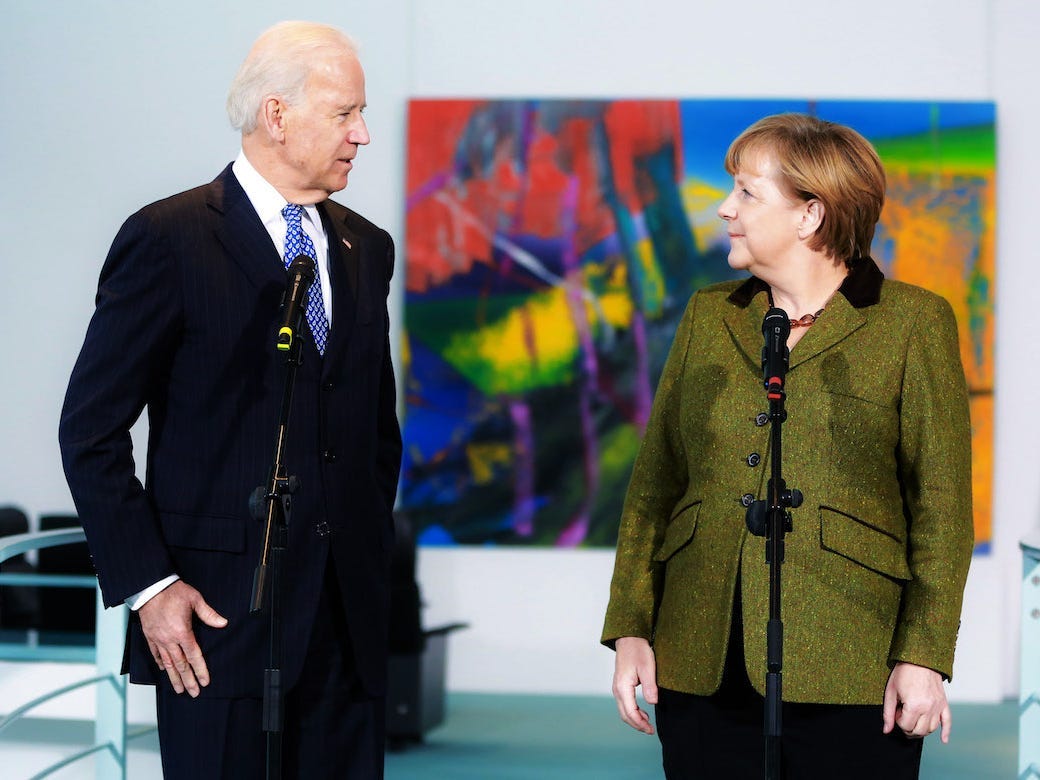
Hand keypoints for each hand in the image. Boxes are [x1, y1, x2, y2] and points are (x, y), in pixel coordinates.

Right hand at [138, 580, 227, 696]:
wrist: (150, 588)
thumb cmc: (173, 592)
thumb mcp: (195, 600)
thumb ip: (209, 614)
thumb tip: (223, 623)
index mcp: (182, 632)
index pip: (194, 656)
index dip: (200, 670)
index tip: (205, 682)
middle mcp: (169, 639)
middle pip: (181, 665)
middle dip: (188, 680)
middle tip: (193, 693)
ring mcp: (158, 639)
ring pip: (168, 663)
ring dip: (174, 678)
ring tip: (179, 690)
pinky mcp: (150, 636)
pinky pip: (156, 654)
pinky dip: (161, 663)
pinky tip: (165, 670)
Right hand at [612, 636, 658, 734]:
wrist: (629, 638)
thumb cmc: (638, 650)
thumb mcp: (648, 667)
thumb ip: (650, 686)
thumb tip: (653, 703)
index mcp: (623, 687)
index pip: (630, 712)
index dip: (640, 724)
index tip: (651, 730)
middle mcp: (617, 689)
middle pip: (625, 715)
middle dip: (637, 725)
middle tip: (650, 730)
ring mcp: (617, 687)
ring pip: (623, 710)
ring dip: (635, 719)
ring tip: (648, 723)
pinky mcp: (620, 685)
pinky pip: (624, 704)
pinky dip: (633, 712)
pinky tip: (643, 713)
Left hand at [882, 661, 950, 741]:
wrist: (920, 658)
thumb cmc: (904, 672)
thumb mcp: (890, 691)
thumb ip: (888, 712)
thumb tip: (886, 730)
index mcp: (915, 705)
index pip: (906, 726)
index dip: (898, 721)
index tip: (896, 711)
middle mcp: (929, 708)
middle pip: (919, 731)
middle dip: (908, 728)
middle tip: (902, 716)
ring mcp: (938, 706)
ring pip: (931, 729)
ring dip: (921, 730)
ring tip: (913, 719)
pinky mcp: (944, 703)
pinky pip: (948, 722)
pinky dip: (946, 732)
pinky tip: (943, 740)